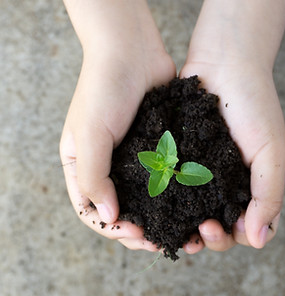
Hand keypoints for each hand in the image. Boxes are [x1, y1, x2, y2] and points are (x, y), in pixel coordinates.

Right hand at [60, 0, 175, 250]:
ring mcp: (134, 159)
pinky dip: (174, 196)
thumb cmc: (103, 89)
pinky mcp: (157, 149)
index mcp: (83, 166)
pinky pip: (164, 179)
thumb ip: (94, 177)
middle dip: (141, 231)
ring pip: (146, 200)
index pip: (92, 211)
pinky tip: (190, 206)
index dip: (113, 228)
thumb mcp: (89, 134)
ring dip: (162, 219)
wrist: (132, 52)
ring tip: (183, 234)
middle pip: (121, 211)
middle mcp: (108, 167)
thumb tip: (109, 217)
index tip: (137, 233)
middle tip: (163, 243)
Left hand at [181, 0, 284, 254]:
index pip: (241, 227)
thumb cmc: (254, 106)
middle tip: (199, 228)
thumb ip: (268, 195)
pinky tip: (156, 204)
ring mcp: (197, 171)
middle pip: (213, 225)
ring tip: (172, 226)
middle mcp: (221, 183)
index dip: (231, 236)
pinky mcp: (176, 156)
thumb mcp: (271, 151)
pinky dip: (164, 198)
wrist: (224, 65)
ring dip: (181, 224)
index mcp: (247, 186)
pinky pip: (168, 184)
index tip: (219, 227)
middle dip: (206, 235)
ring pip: (188, 211)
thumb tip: (258, 240)